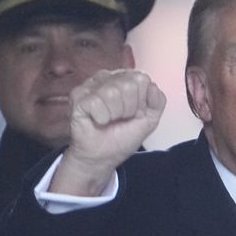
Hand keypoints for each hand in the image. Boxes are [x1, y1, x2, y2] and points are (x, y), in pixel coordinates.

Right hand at [49, 69, 166, 195]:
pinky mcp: (78, 97)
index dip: (140, 102)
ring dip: (114, 115)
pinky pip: (96, 102)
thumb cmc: (122, 137)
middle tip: (119, 119)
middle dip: (128, 109)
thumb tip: (152, 85)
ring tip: (108, 120)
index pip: (142, 79)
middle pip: (129, 85)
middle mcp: (107, 78)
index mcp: (125, 79)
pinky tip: (97, 121)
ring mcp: (91, 85)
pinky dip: (101, 118)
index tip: (132, 114)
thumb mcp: (149, 120)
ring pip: (112, 93)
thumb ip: (158, 102)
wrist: (102, 158)